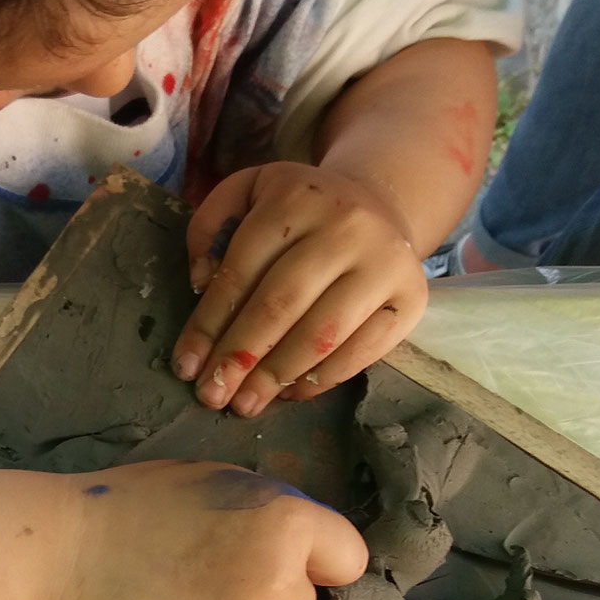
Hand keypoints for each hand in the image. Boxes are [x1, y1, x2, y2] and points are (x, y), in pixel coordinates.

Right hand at [65, 460, 366, 599]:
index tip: (291, 560)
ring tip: (179, 596)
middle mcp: (277, 587)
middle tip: (212, 572)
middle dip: (270, 595)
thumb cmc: (140, 503)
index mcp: (286, 527)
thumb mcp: (221, 483)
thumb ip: (271, 516)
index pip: (349, 559)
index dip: (319, 559)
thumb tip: (299, 550)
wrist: (69, 552)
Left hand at [173, 162, 426, 418]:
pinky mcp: (413, 296)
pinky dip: (323, 378)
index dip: (208, 323)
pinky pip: (365, 349)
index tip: (186, 366)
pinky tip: (290, 393)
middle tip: (211, 396)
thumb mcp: (247, 194)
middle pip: (281, 304)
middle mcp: (346, 225)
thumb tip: (202, 285)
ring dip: (277, 375)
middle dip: (240, 356)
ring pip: (322, 332)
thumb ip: (211, 228)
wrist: (379, 204)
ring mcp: (385, 261)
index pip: (242, 270)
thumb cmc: (298, 211)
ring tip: (245, 404)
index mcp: (295, 197)